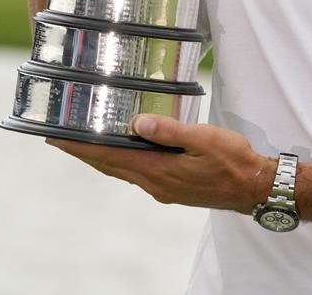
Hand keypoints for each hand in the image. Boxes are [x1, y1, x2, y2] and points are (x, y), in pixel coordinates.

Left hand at [47, 116, 273, 212]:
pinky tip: (125, 153)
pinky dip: (122, 162)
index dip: (82, 148)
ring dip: (102, 158)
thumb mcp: (203, 138)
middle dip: (84, 153)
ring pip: (123, 171)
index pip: (110, 157)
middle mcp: (155, 183)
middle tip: (60, 139)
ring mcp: (163, 188)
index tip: (57, 139)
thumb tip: (137, 122)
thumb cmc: (233, 161)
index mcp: (159, 170)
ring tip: (85, 144)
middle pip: (111, 166)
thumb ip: (169, 130)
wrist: (255, 188)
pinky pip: (138, 173)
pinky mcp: (173, 188)